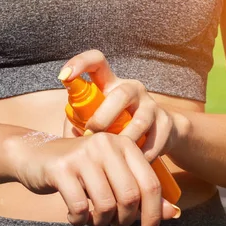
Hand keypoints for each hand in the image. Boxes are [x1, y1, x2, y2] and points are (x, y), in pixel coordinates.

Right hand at [7, 131, 180, 225]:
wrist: (33, 155)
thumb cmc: (79, 170)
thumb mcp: (112, 176)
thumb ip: (141, 193)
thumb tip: (174, 214)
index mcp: (124, 144)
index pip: (151, 184)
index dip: (154, 214)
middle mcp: (106, 145)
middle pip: (131, 197)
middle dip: (125, 220)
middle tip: (113, 224)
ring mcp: (83, 155)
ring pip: (106, 204)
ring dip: (101, 222)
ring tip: (93, 220)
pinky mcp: (61, 168)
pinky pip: (80, 207)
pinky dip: (79, 221)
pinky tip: (75, 217)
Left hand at [58, 49, 180, 162]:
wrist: (160, 136)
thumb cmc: (116, 128)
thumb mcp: (95, 124)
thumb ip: (76, 128)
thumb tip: (59, 145)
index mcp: (110, 84)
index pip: (97, 61)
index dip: (80, 63)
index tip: (64, 76)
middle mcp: (132, 89)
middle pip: (121, 93)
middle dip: (105, 116)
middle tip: (91, 134)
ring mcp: (151, 104)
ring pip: (141, 119)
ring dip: (125, 139)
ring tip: (113, 155)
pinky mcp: (166, 122)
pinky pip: (155, 139)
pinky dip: (142, 154)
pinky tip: (132, 164)